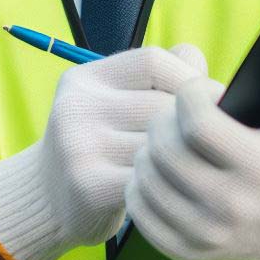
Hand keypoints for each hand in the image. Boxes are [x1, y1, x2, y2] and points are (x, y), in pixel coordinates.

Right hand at [0, 43, 206, 259]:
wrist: (45, 199)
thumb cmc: (99, 142)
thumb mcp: (114, 99)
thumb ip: (159, 77)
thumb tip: (208, 77)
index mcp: (86, 78)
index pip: (153, 60)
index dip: (190, 77)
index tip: (212, 99)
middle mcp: (77, 105)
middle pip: (160, 104)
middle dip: (194, 122)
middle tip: (214, 138)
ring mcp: (79, 145)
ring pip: (159, 143)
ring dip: (185, 155)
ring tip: (197, 163)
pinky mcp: (88, 185)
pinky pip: (149, 177)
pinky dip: (168, 182)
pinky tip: (174, 188)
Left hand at [125, 44, 259, 259]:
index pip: (198, 124)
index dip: (190, 94)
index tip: (203, 91)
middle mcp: (230, 208)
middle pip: (164, 150)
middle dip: (164, 119)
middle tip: (179, 112)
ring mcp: (207, 235)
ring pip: (147, 179)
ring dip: (150, 149)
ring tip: (171, 138)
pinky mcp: (189, 252)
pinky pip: (141, 213)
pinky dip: (142, 185)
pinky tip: (161, 170)